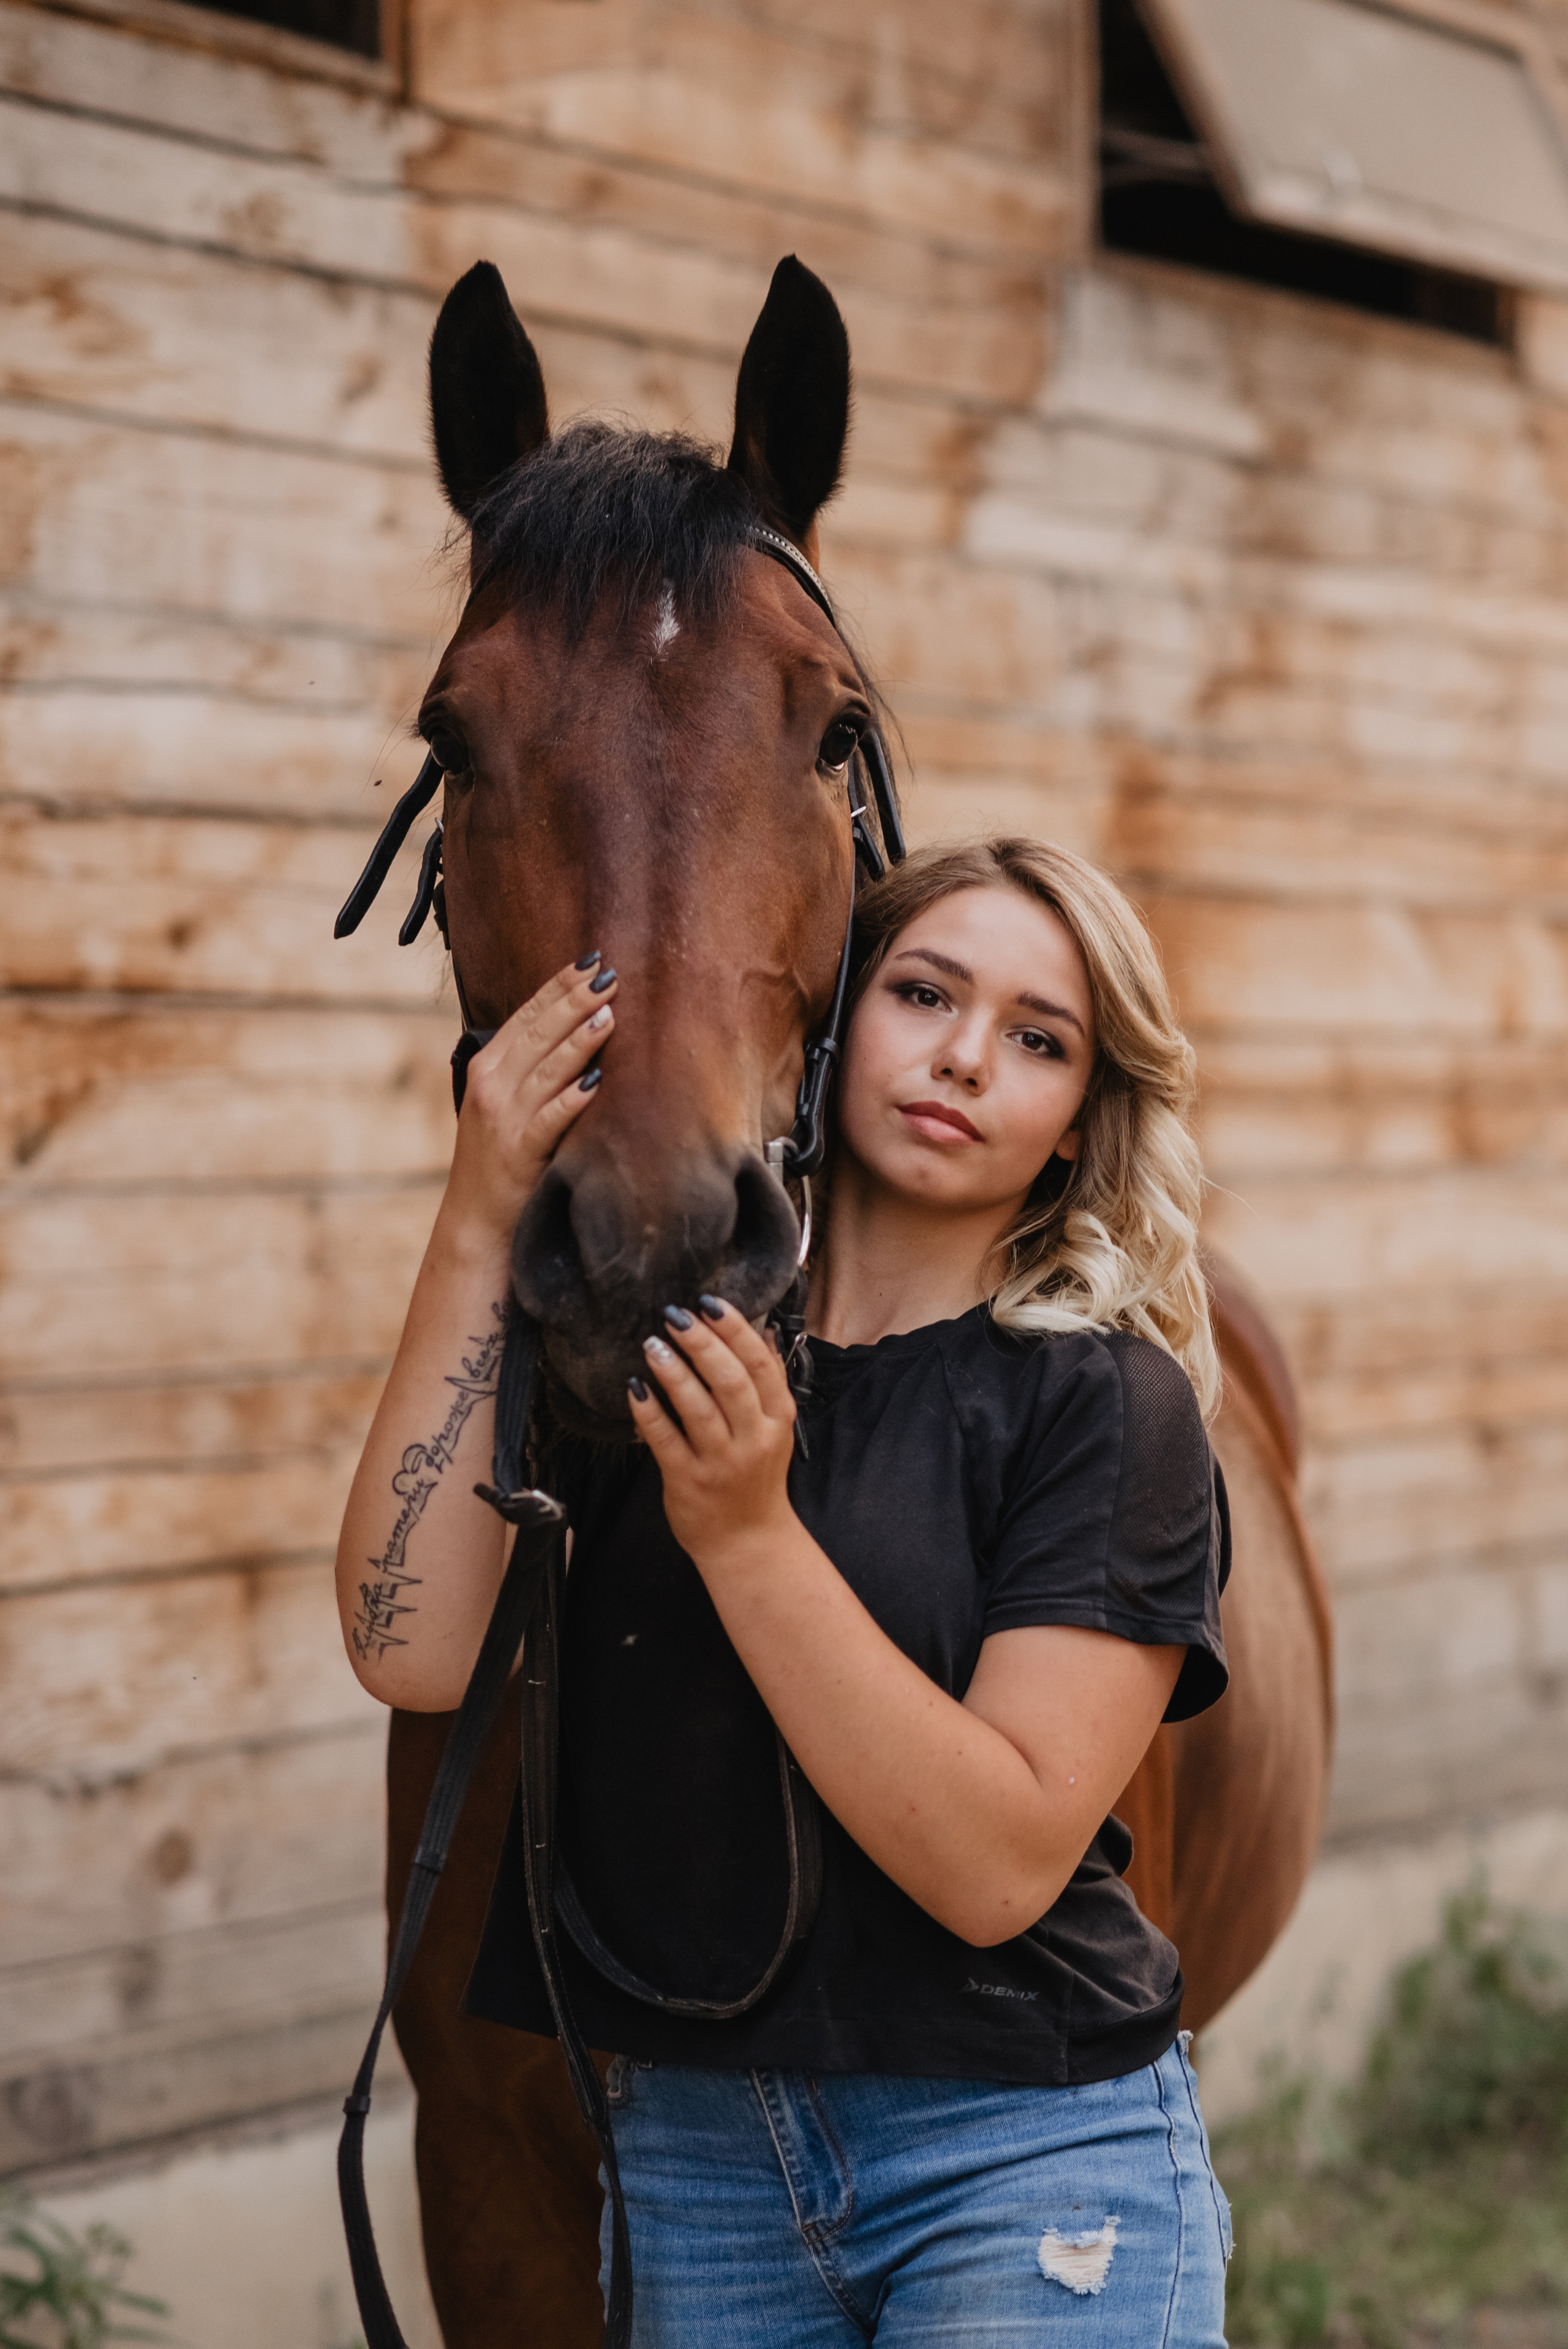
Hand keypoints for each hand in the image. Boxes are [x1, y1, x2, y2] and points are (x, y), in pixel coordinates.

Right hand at [436, 954, 615, 1254]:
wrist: (474, 1219)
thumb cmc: (498, 1157)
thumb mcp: (504, 1102)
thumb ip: (528, 1066)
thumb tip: (570, 1029)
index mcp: (487, 1066)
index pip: (525, 1014)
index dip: (558, 986)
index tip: (591, 961)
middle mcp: (490, 1085)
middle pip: (537, 1033)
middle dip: (573, 1001)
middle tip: (609, 974)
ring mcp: (503, 1118)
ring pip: (545, 1069)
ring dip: (578, 1041)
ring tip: (608, 1014)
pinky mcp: (519, 1152)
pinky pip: (549, 1120)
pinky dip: (571, 1100)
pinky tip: (596, 1082)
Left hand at [628, 1299, 797, 1568]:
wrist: (747, 1542)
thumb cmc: (755, 1477)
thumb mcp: (775, 1429)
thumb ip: (769, 1381)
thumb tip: (765, 1331)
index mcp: (776, 1419)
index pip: (759, 1364)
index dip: (734, 1329)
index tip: (709, 1302)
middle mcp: (752, 1439)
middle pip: (730, 1381)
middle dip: (701, 1343)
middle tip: (674, 1315)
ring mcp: (721, 1462)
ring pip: (698, 1409)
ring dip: (674, 1372)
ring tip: (653, 1344)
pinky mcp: (688, 1482)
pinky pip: (665, 1441)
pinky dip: (649, 1413)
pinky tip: (635, 1388)